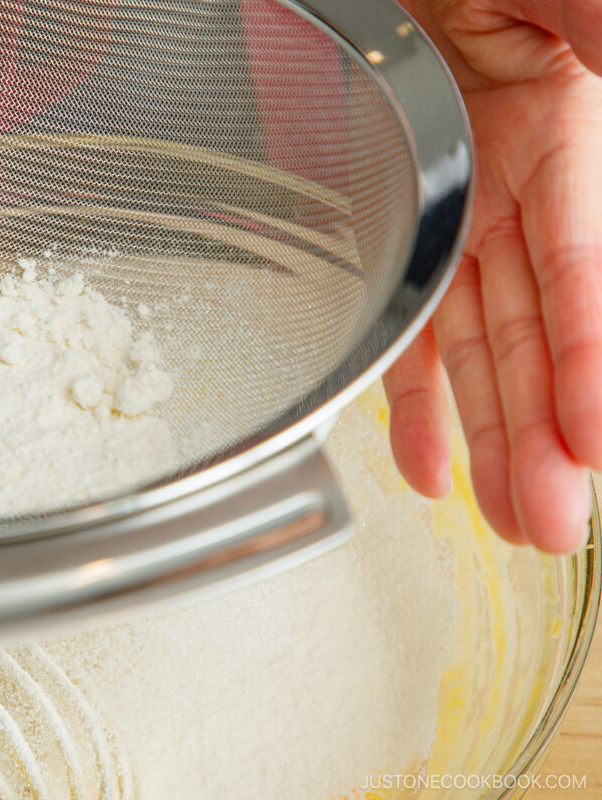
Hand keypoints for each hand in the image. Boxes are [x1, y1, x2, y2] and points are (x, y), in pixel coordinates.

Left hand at [385, 0, 601, 551]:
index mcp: (567, 140)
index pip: (585, 277)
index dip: (591, 362)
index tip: (594, 445)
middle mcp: (515, 195)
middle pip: (539, 336)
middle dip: (546, 436)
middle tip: (553, 525)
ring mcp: (457, 218)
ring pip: (479, 349)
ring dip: (492, 437)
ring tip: (510, 519)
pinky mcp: (398, 228)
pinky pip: (409, 326)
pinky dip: (414, 398)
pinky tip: (425, 466)